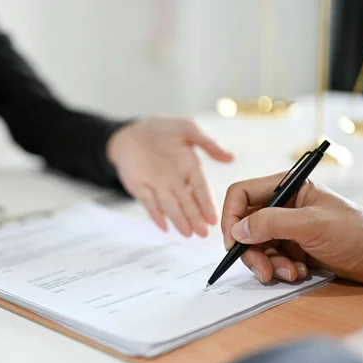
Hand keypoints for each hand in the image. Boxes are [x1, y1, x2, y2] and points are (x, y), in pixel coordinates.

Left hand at [107, 117, 233, 236]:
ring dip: (179, 220)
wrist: (131, 133)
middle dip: (196, 218)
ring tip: (188, 234)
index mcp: (190, 168)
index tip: (214, 219)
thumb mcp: (187, 128)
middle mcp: (177, 182)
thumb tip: (231, 157)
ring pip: (171, 206)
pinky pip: (149, 203)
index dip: (207, 204)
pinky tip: (163, 226)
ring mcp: (159, 187)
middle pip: (188, 203)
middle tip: (204, 234)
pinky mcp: (141, 189)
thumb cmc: (161, 130)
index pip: (201, 189)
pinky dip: (156, 214)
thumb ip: (208, 143)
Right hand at [221, 173, 362, 284]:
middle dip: (252, 250)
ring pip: (256, 246)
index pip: (242, 195)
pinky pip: (271, 259)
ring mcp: (287, 228)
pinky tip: (299, 273)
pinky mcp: (293, 248)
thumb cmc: (357, 232)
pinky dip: (280, 269)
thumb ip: (271, 223)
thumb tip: (237, 230)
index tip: (233, 243)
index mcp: (286, 188)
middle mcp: (283, 206)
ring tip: (290, 273)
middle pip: (245, 225)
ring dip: (268, 264)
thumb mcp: (311, 225)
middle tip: (263, 270)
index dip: (232, 217)